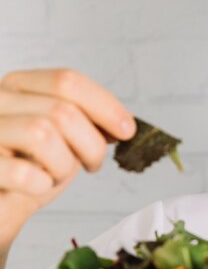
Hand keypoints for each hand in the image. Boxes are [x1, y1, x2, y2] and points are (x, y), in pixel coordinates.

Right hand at [0, 69, 135, 249]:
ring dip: (64, 164)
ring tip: (56, 175)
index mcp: (19, 87)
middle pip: (63, 110)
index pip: (68, 82)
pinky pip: (23, 172)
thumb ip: (88, 125)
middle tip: (91, 164)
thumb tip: (124, 124)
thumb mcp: (66, 141)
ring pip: (42, 133)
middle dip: (91, 145)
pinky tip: (37, 186)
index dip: (105, 107)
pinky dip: (42, 185)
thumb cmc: (29, 170)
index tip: (127, 130)